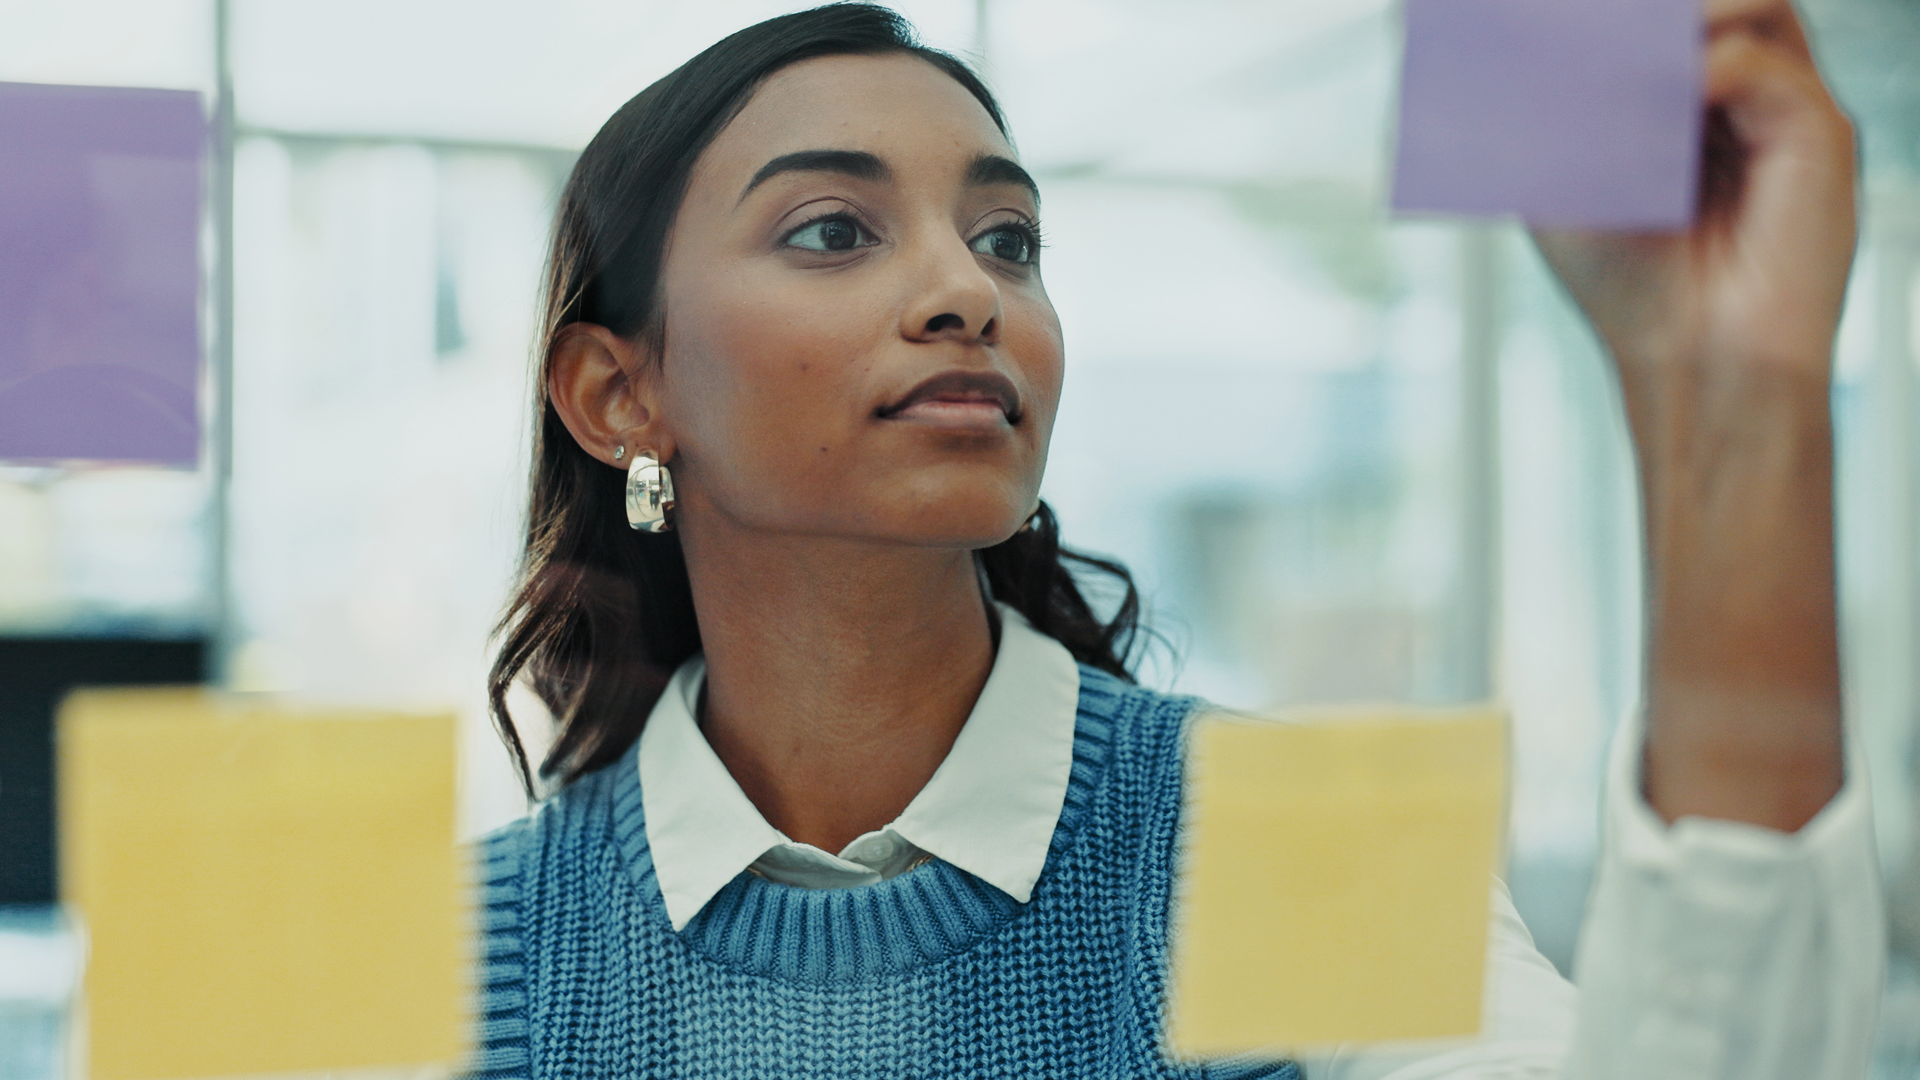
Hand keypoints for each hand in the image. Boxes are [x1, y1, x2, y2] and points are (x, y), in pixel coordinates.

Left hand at [1533, 0, 1854, 383]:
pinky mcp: (1817, 131)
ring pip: (1751, 8)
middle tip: (1582, 26)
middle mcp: (1743, 96)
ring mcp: (1783, 107)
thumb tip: (1548, 45)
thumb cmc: (1633, 288)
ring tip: (1619, 53)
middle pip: (1712, 2)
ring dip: (1678, 19)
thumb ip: (1561, 112)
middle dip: (1645, 11)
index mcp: (1688, 103)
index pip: (1668, 17)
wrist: (1693, 361)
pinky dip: (1699, 70)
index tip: (1558, 26)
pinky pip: (1760, 63)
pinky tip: (1658, 107)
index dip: (1617, 16)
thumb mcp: (1568, 187)